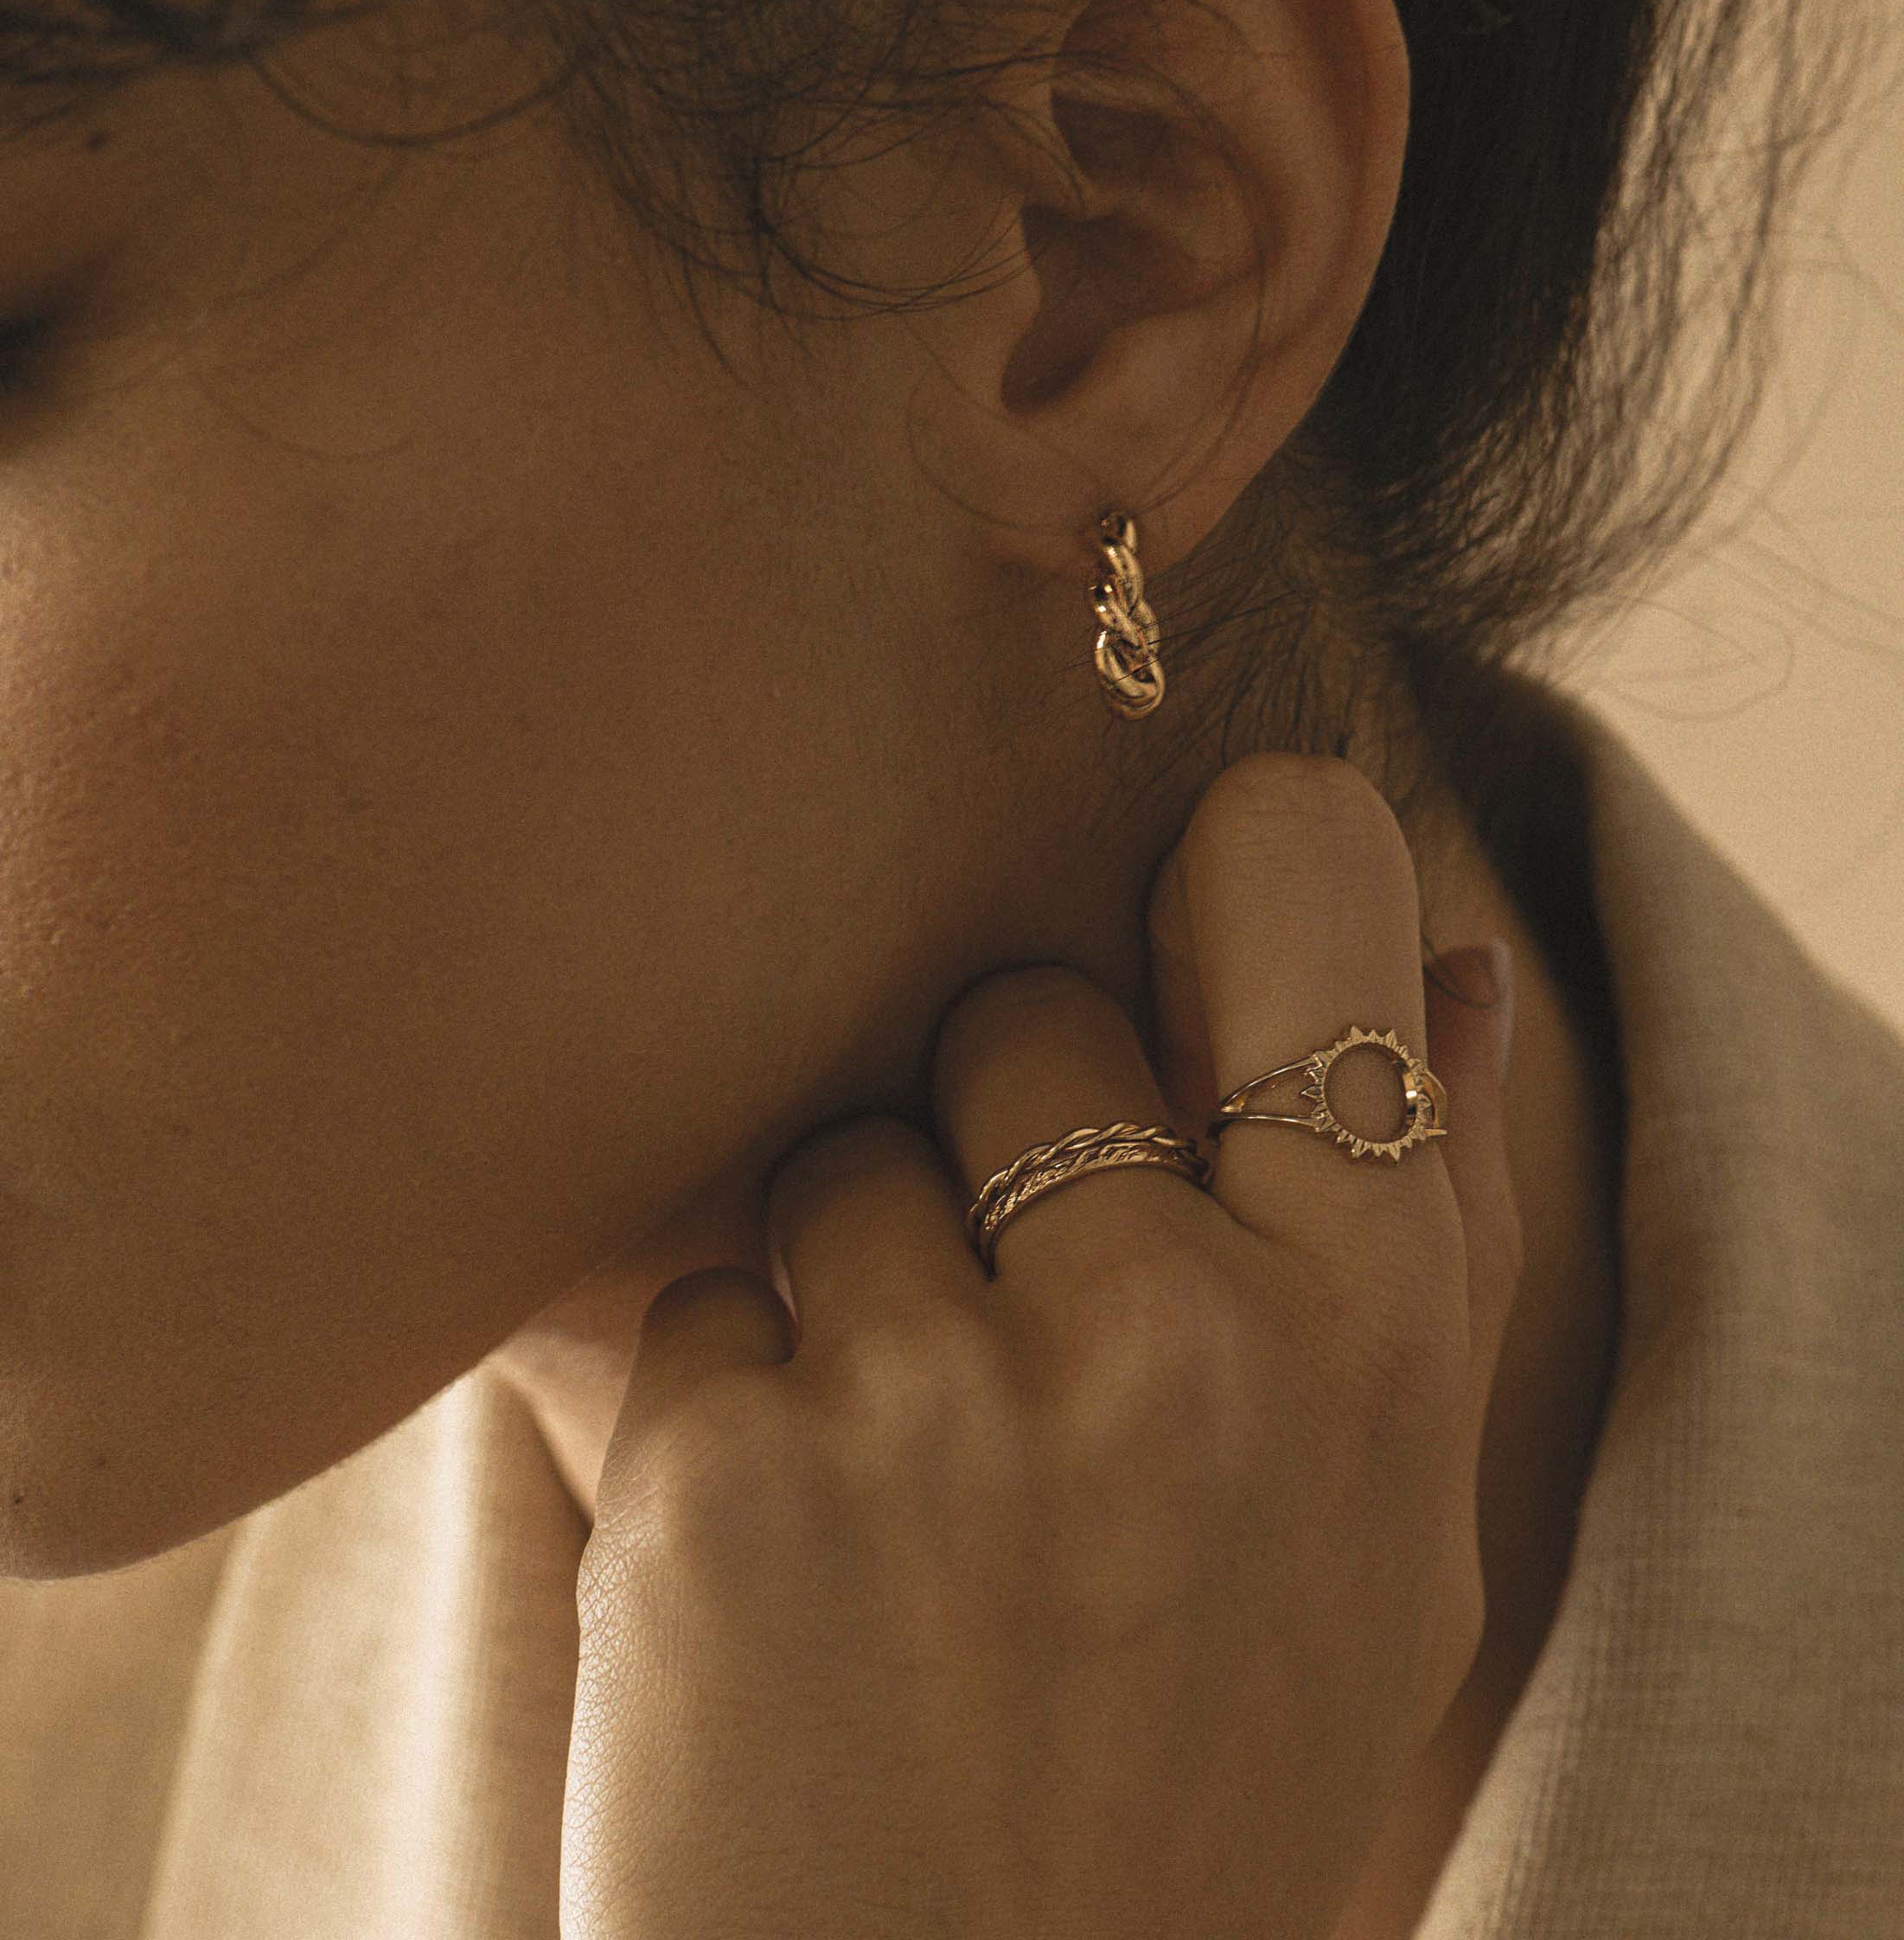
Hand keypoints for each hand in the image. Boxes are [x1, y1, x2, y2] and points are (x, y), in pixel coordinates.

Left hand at [561, 753, 1521, 1939]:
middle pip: (1022, 1003)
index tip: (1183, 951)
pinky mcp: (722, 1471)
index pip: (1302, 879)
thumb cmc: (1194, 1793)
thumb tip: (1461, 971)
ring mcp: (936, 1394)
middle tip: (1024, 1350)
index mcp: (1371, 1324)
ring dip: (860, 1282)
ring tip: (911, 1496)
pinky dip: (735, 1409)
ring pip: (845, 1150)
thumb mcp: (1389, 1545)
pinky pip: (712, 1299)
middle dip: (1006, 1135)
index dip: (1233, 871)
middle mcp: (1171, 1327)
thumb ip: (1432, 1242)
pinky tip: (797, 1578)